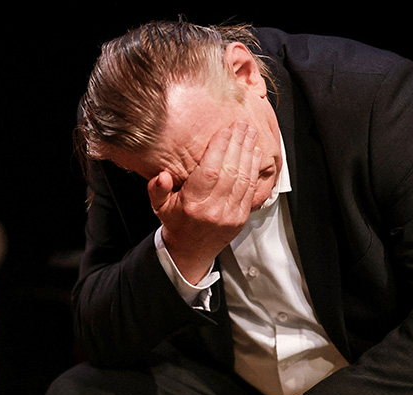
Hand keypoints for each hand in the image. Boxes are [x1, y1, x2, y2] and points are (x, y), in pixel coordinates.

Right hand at [150, 121, 262, 281]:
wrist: (190, 251)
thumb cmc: (176, 223)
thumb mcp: (159, 207)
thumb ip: (157, 190)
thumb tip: (162, 176)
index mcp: (192, 205)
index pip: (209, 172)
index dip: (219, 149)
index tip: (225, 130)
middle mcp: (213, 210)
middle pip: (230, 171)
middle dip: (237, 145)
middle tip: (242, 125)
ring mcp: (230, 215)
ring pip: (243, 178)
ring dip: (248, 153)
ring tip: (250, 134)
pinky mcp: (241, 218)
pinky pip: (250, 190)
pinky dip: (253, 169)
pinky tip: (254, 153)